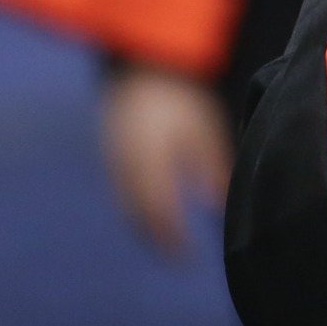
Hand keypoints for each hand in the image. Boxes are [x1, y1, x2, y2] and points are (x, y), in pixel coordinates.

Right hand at [101, 63, 230, 259]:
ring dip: (143, 227)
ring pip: (126, 206)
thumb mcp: (203, 131)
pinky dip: (134, 209)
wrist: (143, 68)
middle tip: (176, 257)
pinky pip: (120, 192)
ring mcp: (114, 162)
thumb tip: (217, 206)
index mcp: (152, 164)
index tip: (187, 256)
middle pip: (137, 217)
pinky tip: (150, 213)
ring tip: (165, 241)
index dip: (172, 240)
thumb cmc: (182, 100)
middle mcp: (127, 168)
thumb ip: (210, 169)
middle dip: (156, 240)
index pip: (160, 214)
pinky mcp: (109, 155)